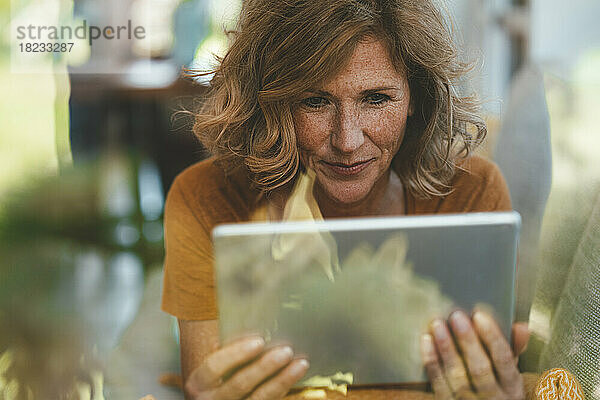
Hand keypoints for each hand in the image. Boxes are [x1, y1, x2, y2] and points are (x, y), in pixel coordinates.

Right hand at [185, 336, 308, 399]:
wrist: (219, 399)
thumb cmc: (219, 375)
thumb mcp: (215, 364)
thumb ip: (225, 347)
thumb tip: (246, 317)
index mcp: (199, 382)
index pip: (214, 366)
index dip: (236, 354)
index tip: (259, 341)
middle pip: (239, 384)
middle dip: (264, 367)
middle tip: (286, 350)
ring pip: (260, 399)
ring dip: (282, 381)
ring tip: (301, 363)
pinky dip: (288, 392)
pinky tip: (302, 381)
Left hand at [421, 310, 527, 399]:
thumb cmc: (497, 390)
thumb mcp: (510, 375)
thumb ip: (513, 350)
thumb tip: (520, 327)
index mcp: (512, 388)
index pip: (504, 360)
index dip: (492, 337)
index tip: (480, 316)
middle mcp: (493, 398)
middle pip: (480, 368)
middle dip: (468, 341)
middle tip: (457, 316)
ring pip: (457, 375)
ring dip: (446, 348)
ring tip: (438, 324)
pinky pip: (438, 382)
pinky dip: (432, 361)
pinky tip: (427, 340)